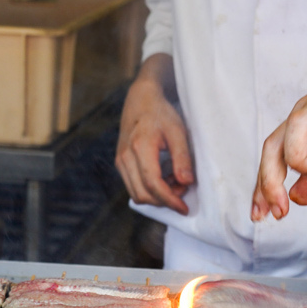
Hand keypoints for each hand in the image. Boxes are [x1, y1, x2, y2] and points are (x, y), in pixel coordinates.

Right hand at [116, 54, 194, 214]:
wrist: (140, 100)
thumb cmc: (161, 114)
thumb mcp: (178, 131)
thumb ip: (182, 157)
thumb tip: (186, 182)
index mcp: (140, 146)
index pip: (153, 184)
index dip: (170, 200)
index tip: (184, 208)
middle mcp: (125, 156)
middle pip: (143, 194)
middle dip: (165, 200)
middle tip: (183, 190)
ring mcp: (120, 161)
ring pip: (136, 194)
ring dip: (157, 197)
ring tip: (175, 183)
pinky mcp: (120, 163)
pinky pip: (133, 187)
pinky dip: (149, 191)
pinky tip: (164, 180)